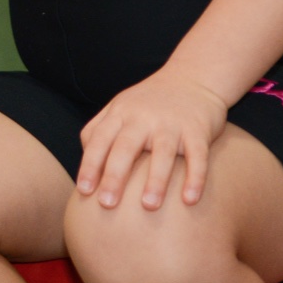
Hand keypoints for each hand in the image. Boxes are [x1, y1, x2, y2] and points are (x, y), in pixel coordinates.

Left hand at [75, 68, 230, 210]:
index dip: (90, 165)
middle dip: (115, 176)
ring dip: (156, 180)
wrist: (193, 76)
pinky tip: (189, 200)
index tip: (84, 191)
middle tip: (107, 204)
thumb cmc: (150, 101)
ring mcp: (172, 123)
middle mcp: (144, 117)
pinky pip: (197, 155)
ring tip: (149, 206)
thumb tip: (85, 167)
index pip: (99, 139)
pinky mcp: (198, 130)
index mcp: (121, 113)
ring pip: (163, 152)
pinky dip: (195, 177)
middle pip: (126, 147)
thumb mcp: (120, 107)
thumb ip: (97, 130)